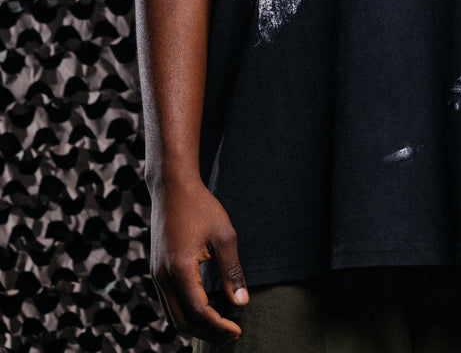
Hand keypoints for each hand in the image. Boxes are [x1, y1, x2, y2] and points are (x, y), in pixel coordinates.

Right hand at [149, 177, 248, 341]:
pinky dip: (185, 314)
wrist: (172, 188)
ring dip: (195, 327)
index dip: (218, 326)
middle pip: (182, 321)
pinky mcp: (156, 271)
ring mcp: (156, 275)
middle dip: (207, 333)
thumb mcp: (224, 235)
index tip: (237, 330)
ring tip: (220, 327)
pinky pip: (168, 303)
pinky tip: (205, 310)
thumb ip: (232, 271)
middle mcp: (162, 277)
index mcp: (179, 269)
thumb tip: (241, 303)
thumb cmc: (201, 207)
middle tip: (231, 334)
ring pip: (172, 316)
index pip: (199, 312)